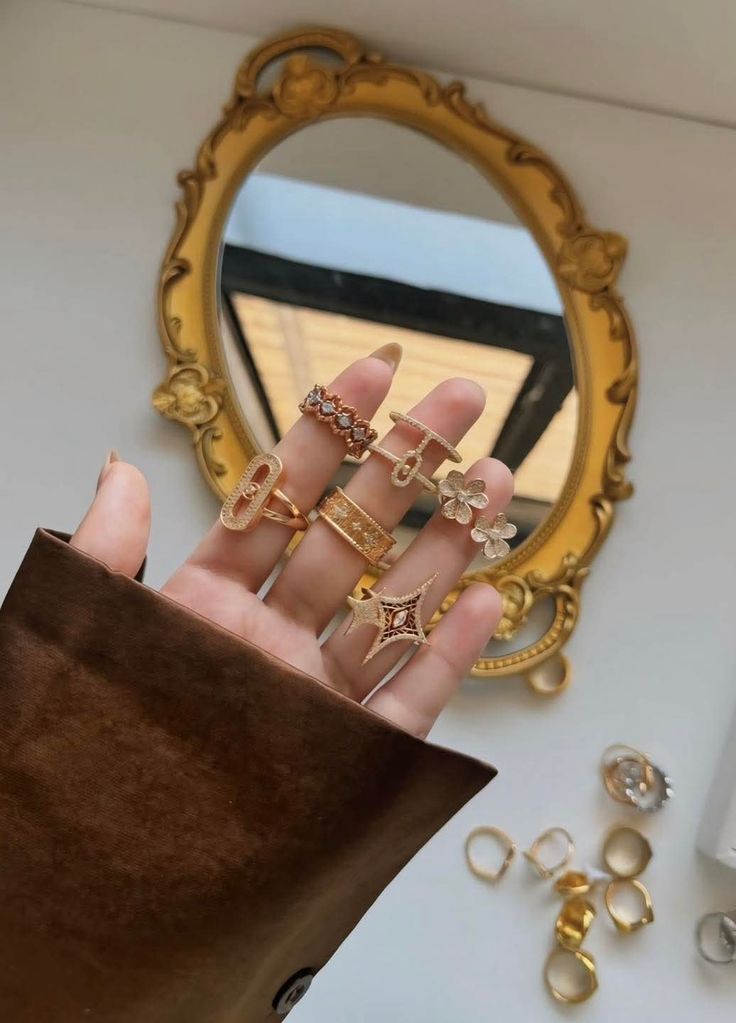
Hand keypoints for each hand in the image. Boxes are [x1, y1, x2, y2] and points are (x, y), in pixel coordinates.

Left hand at [72, 349, 512, 738]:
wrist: (99, 877)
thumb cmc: (83, 749)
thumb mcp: (85, 638)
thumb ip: (106, 553)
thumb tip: (120, 468)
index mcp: (205, 604)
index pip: (278, 497)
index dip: (327, 430)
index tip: (373, 369)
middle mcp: (269, 641)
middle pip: (353, 535)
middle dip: (410, 463)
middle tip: (465, 398)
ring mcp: (310, 698)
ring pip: (391, 607)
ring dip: (445, 545)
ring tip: (494, 480)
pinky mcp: (341, 759)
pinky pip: (404, 703)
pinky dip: (447, 656)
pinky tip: (483, 600)